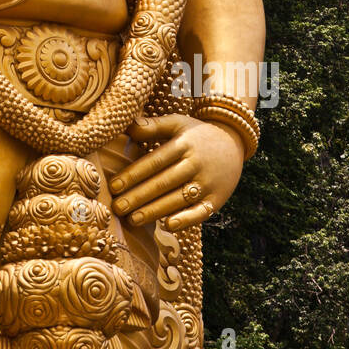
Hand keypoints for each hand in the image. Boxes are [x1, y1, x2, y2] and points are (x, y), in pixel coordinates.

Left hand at [109, 114, 245, 231]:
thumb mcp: (177, 123)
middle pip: (163, 182)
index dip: (133, 174)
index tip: (113, 186)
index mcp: (184, 144)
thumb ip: (153, 125)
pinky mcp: (217, 199)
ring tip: (133, 219)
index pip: (155, 161)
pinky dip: (186, 219)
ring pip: (178, 199)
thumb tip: (127, 126)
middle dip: (138, 196)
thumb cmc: (197, 134)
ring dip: (155, 211)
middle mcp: (196, 164)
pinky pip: (201, 212)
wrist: (234, 142)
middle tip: (117, 208)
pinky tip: (168, 225)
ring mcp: (208, 183)